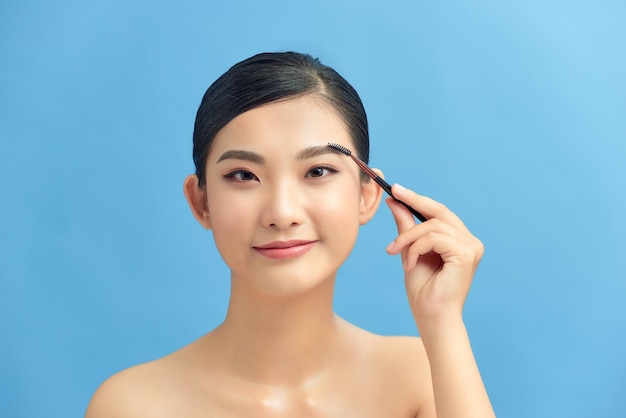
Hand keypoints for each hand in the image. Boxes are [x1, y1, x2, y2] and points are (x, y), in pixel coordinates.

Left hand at [385, 184, 483, 327]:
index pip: (439, 213)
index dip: (418, 199)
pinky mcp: (466, 254)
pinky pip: (433, 237)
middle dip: (413, 201)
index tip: (396, 189)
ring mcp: (471, 246)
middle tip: (393, 194)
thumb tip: (395, 202)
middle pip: (439, 211)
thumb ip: (407, 228)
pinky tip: (409, 264)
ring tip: (395, 253)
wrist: (432, 318)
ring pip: (432, 225)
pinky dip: (415, 248)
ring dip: (408, 238)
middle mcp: (469, 241)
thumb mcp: (410, 252)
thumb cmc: (423, 292)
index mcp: (459, 241)